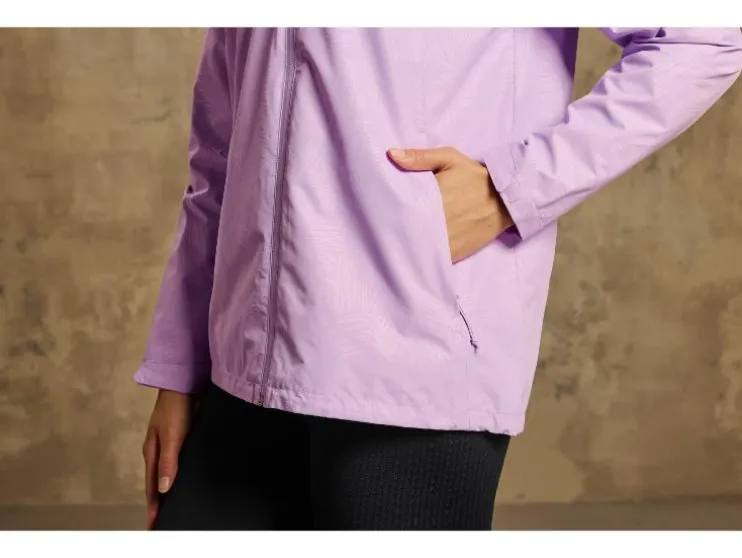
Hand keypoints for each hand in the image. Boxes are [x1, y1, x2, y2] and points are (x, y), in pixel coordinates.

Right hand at [142, 389, 194, 529]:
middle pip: (159, 483)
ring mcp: (172, 445)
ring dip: (173, 489)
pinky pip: (182, 462)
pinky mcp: (184, 439)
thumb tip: (163, 489)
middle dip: (161, 503)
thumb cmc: (175, 407)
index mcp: (152, 453)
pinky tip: (192, 480)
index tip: (154, 525)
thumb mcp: (172, 436)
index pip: (152, 487)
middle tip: (167, 522)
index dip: (154, 506)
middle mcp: (160, 452)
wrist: (185, 382)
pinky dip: (184, 474)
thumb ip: (168, 462)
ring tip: (178, 506)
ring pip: (171, 473)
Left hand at [388, 147, 512, 261]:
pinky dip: (420, 258)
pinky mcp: (454, 254)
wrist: (506, 201)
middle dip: (392, 228)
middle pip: (404, 229)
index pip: (399, 206)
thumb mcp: (450, 159)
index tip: (378, 208)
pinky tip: (412, 254)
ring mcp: (445, 241)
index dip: (386, 209)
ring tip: (395, 240)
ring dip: (405, 245)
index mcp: (432, 196)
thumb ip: (420, 157)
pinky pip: (430, 260)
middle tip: (382, 226)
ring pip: (414, 247)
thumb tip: (391, 154)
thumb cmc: (476, 177)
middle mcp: (436, 221)